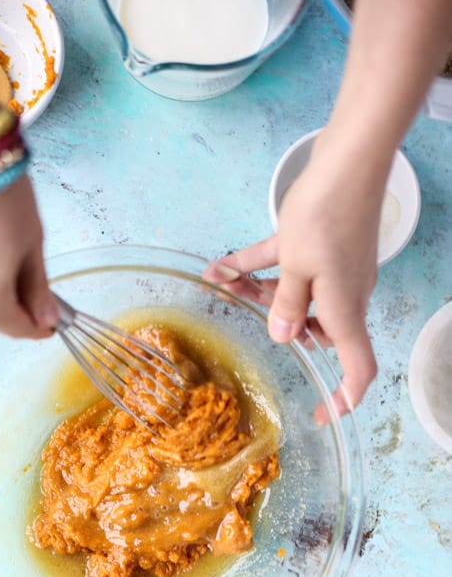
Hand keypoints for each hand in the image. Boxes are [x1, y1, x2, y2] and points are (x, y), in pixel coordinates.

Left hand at [204, 141, 381, 424]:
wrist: (348, 159)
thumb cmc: (326, 216)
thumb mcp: (298, 267)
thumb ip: (287, 305)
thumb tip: (284, 337)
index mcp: (344, 310)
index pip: (359, 368)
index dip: (346, 397)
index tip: (326, 416)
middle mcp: (342, 295)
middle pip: (311, 327)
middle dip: (274, 321)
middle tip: (237, 303)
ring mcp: (332, 270)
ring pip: (293, 293)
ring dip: (255, 289)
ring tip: (218, 278)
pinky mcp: (320, 245)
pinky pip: (286, 264)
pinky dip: (256, 265)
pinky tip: (219, 263)